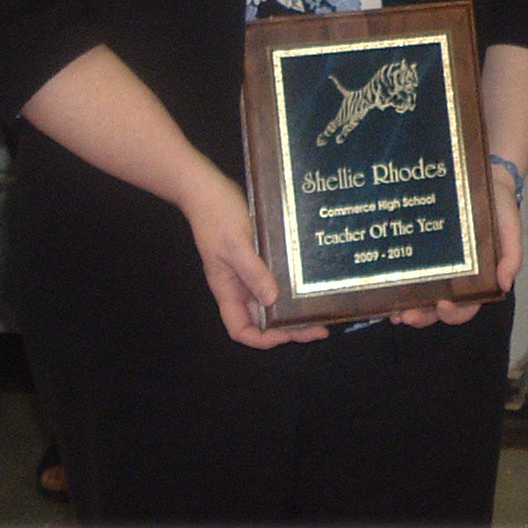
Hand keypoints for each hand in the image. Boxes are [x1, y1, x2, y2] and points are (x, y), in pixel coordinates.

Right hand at [182, 166, 329, 348]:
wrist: (207, 188)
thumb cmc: (217, 216)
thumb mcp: (235, 244)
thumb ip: (253, 272)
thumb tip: (272, 300)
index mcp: (227, 289)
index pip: (240, 329)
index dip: (262, 339)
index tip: (287, 335)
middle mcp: (238, 286)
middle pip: (262, 319)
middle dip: (288, 328)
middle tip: (320, 328)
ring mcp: (248, 271)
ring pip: (271, 300)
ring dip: (292, 308)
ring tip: (320, 311)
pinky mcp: (258, 256)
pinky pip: (275, 278)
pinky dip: (290, 285)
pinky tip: (309, 283)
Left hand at [389, 163, 524, 328]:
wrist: (485, 176)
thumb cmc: (499, 206)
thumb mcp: (511, 228)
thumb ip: (511, 256)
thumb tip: (504, 284)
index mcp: (477, 278)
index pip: (467, 306)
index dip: (455, 313)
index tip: (444, 305)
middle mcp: (454, 277)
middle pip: (437, 308)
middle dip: (421, 316)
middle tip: (405, 316)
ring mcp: (435, 266)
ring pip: (419, 296)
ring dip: (405, 307)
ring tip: (390, 311)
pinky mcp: (421, 252)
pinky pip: (408, 272)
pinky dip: (396, 284)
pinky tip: (384, 287)